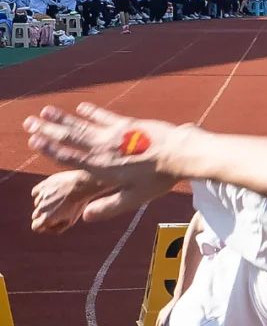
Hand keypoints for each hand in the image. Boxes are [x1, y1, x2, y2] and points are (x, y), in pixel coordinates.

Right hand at [23, 101, 182, 205]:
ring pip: (82, 124)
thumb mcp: (133, 199)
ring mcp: (114, 133)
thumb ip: (108, 207)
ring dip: (62, 118)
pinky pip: (104, 116)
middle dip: (48, 130)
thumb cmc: (158, 179)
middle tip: (29, 123)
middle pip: (70, 138)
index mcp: (102, 168)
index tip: (34, 142)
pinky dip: (91, 112)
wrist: (179, 153)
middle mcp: (103, 148)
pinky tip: (80, 108)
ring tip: (45, 111)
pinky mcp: (127, 123)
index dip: (50, 150)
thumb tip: (86, 217)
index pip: (70, 158)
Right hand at [30, 169, 102, 233]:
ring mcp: (41, 196)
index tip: (48, 223)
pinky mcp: (42, 185)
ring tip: (57, 200)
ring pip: (37, 203)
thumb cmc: (77, 205)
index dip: (41, 226)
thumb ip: (56, 228)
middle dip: (42, 216)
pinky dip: (41, 194)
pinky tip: (50, 193)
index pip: (35, 227)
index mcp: (48, 218)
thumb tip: (46, 228)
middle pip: (35, 216)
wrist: (80, 186)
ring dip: (44, 203)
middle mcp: (41, 207)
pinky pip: (35, 192)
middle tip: (55, 211)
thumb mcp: (70, 222)